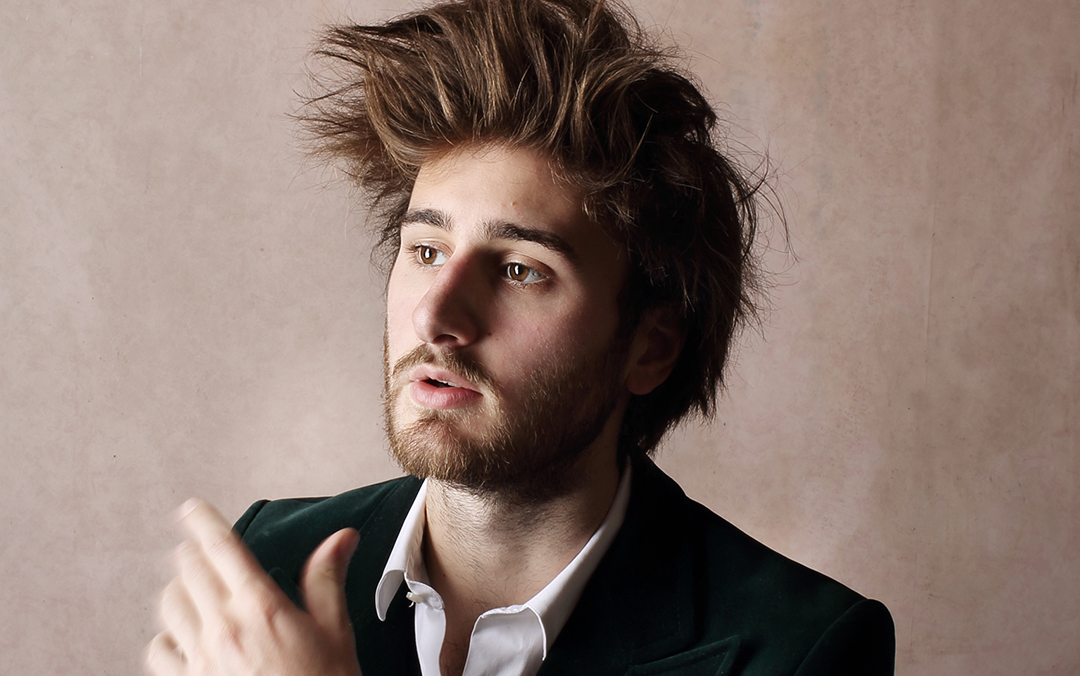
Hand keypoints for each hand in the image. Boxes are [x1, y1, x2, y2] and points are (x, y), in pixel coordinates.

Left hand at [146, 499, 362, 675]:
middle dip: (194, 552)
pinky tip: (182, 637)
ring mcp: (200, 660)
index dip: (202, 520)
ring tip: (193, 589)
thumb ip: (326, 578)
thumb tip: (340, 537)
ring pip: (168, 605)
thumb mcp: (335, 630)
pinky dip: (166, 637)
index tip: (192, 508)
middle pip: (187, 569)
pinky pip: (158, 651)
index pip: (220, 547)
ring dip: (179, 590)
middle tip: (202, 550)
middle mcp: (223, 629)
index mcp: (260, 607)